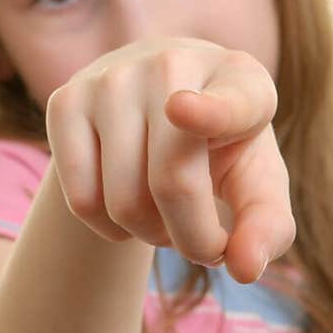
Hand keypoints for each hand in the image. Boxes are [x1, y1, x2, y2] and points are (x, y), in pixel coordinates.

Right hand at [44, 36, 295, 283]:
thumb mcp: (257, 185)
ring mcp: (112, 77)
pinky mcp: (65, 99)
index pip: (226, 102)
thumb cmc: (222, 152)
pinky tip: (125, 205)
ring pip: (123, 203)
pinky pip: (81, 200)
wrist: (161, 105)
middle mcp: (172, 63)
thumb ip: (267, 228)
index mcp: (240, 78)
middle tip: (201, 238)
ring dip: (149, 235)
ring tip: (165, 214)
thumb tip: (244, 269)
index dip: (208, 113)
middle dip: (192, 239)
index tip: (181, 110)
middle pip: (172, 185)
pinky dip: (108, 228)